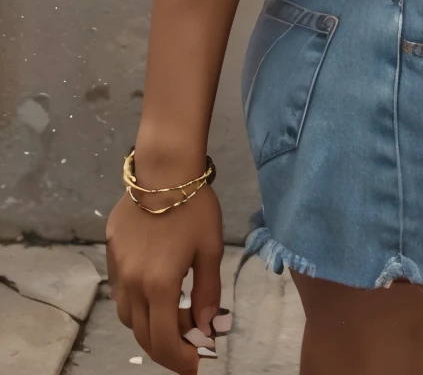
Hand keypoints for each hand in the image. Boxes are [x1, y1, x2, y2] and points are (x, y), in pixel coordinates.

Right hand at [107, 183, 223, 371]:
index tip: (197, 364)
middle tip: (189, 343)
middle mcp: (132, 283)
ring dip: (149, 325)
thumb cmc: (194, 206)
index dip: (181, 360)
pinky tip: (155, 289)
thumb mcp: (210, 249)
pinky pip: (120, 290)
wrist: (163, 168)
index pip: (164, 341)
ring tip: (174, 315)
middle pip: (143, 334)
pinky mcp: (111, 251)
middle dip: (167, 347)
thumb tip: (204, 326)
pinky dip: (136, 302)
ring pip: (127, 315)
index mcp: (159, 285)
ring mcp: (118, 268)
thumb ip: (207, 292)